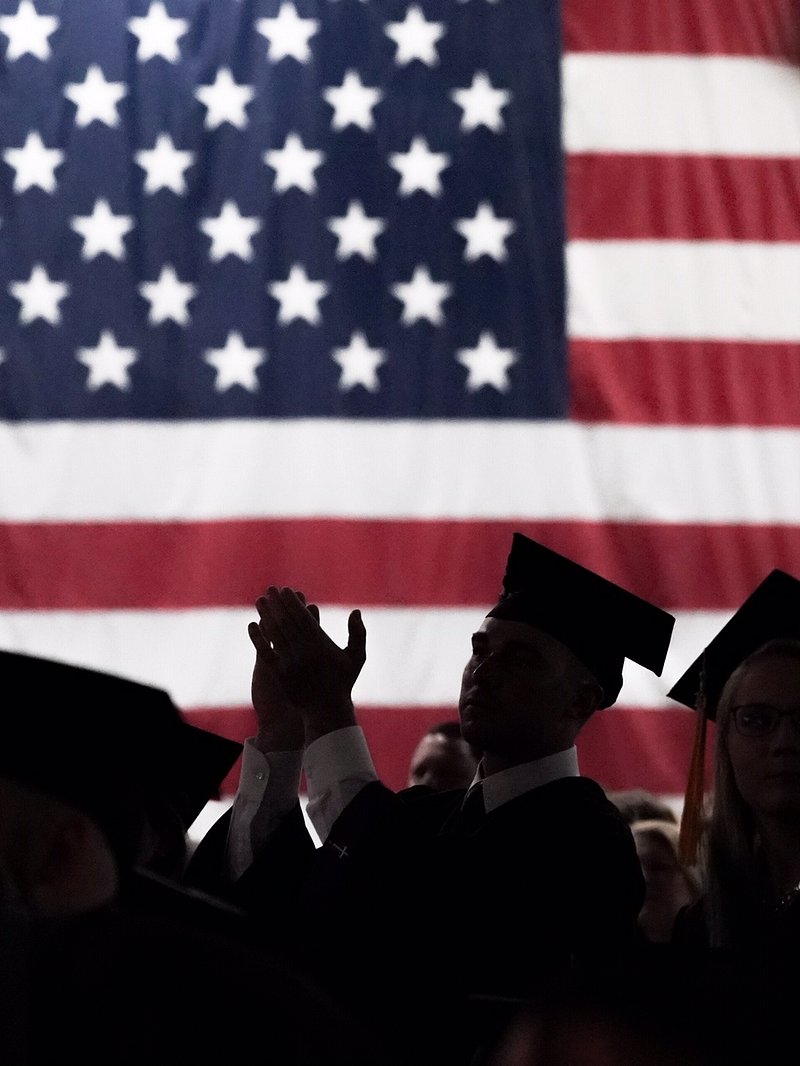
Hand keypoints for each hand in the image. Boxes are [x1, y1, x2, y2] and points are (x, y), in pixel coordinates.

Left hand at [255, 587, 366, 742]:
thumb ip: (358, 634)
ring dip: (266, 615)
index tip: (286, 590)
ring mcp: (291, 664)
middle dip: (278, 604)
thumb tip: (356, 611)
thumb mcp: (356, 658)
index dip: (293, 603)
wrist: (327, 711)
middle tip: (270, 589)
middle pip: (287, 622)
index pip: (304, 618)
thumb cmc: (343, 682)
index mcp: (322, 645)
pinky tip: (252, 625)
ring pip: (275, 634)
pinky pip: (265, 653)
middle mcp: (305, 652)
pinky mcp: (280, 675)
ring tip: (260, 601)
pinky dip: (258, 638)